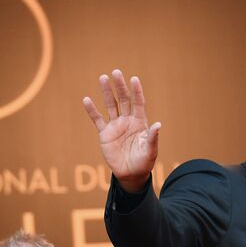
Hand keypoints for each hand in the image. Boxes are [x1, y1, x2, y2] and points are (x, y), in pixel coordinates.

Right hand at [82, 69, 160, 192]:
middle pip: (124, 100)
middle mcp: (128, 121)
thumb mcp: (150, 150)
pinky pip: (97, 120)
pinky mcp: (105, 134)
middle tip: (116, 72)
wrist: (131, 174)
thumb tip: (158, 125)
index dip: (136, 91)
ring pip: (111, 105)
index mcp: (140, 123)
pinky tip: (87, 100)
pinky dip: (92, 111)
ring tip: (102, 78)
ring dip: (107, 92)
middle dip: (120, 87)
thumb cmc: (144, 162)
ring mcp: (116, 126)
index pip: (138, 103)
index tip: (134, 79)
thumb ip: (153, 137)